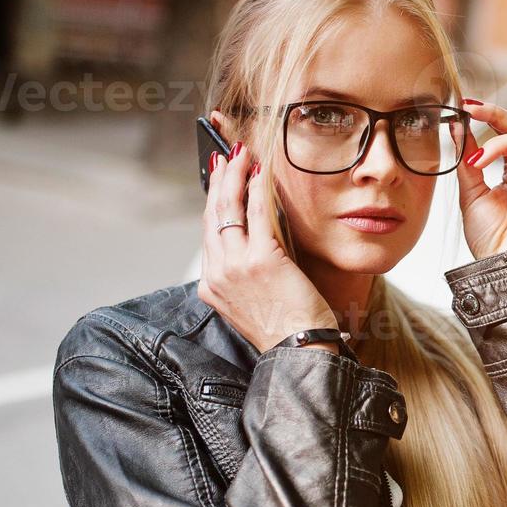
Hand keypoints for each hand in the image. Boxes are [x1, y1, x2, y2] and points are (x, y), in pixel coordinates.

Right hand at [198, 114, 338, 354]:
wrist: (298, 352)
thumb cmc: (287, 331)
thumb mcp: (254, 301)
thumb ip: (247, 272)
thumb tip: (257, 235)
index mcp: (212, 286)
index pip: (208, 234)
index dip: (212, 202)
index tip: (217, 179)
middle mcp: (218, 274)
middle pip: (212, 216)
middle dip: (219, 180)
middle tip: (226, 155)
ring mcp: (236, 267)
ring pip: (228, 209)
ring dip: (235, 175)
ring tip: (242, 154)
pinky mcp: (261, 260)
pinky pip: (257, 214)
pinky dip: (257, 188)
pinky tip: (261, 172)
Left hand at [456, 100, 506, 260]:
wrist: (504, 267)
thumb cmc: (490, 239)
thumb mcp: (471, 193)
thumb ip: (467, 159)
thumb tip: (457, 126)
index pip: (505, 134)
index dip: (488, 117)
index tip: (465, 106)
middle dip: (496, 115)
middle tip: (473, 111)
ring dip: (506, 140)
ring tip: (484, 159)